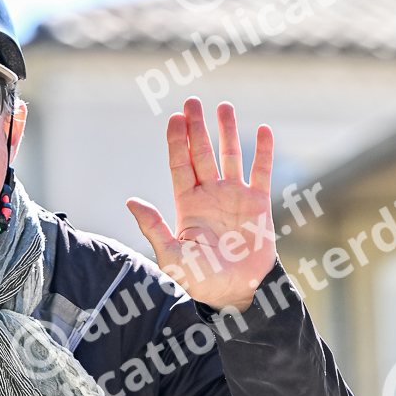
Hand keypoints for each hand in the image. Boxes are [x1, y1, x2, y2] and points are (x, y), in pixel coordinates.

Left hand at [128, 100, 275, 310]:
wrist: (235, 293)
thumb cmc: (199, 279)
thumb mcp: (171, 255)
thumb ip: (154, 227)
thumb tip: (131, 201)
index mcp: (187, 204)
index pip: (180, 165)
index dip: (177, 141)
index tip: (174, 118)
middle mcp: (210, 194)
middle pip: (202, 153)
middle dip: (197, 128)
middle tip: (192, 102)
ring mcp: (235, 197)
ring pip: (230, 156)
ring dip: (227, 131)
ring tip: (223, 106)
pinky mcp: (259, 204)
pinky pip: (261, 172)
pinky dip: (264, 152)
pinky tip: (263, 130)